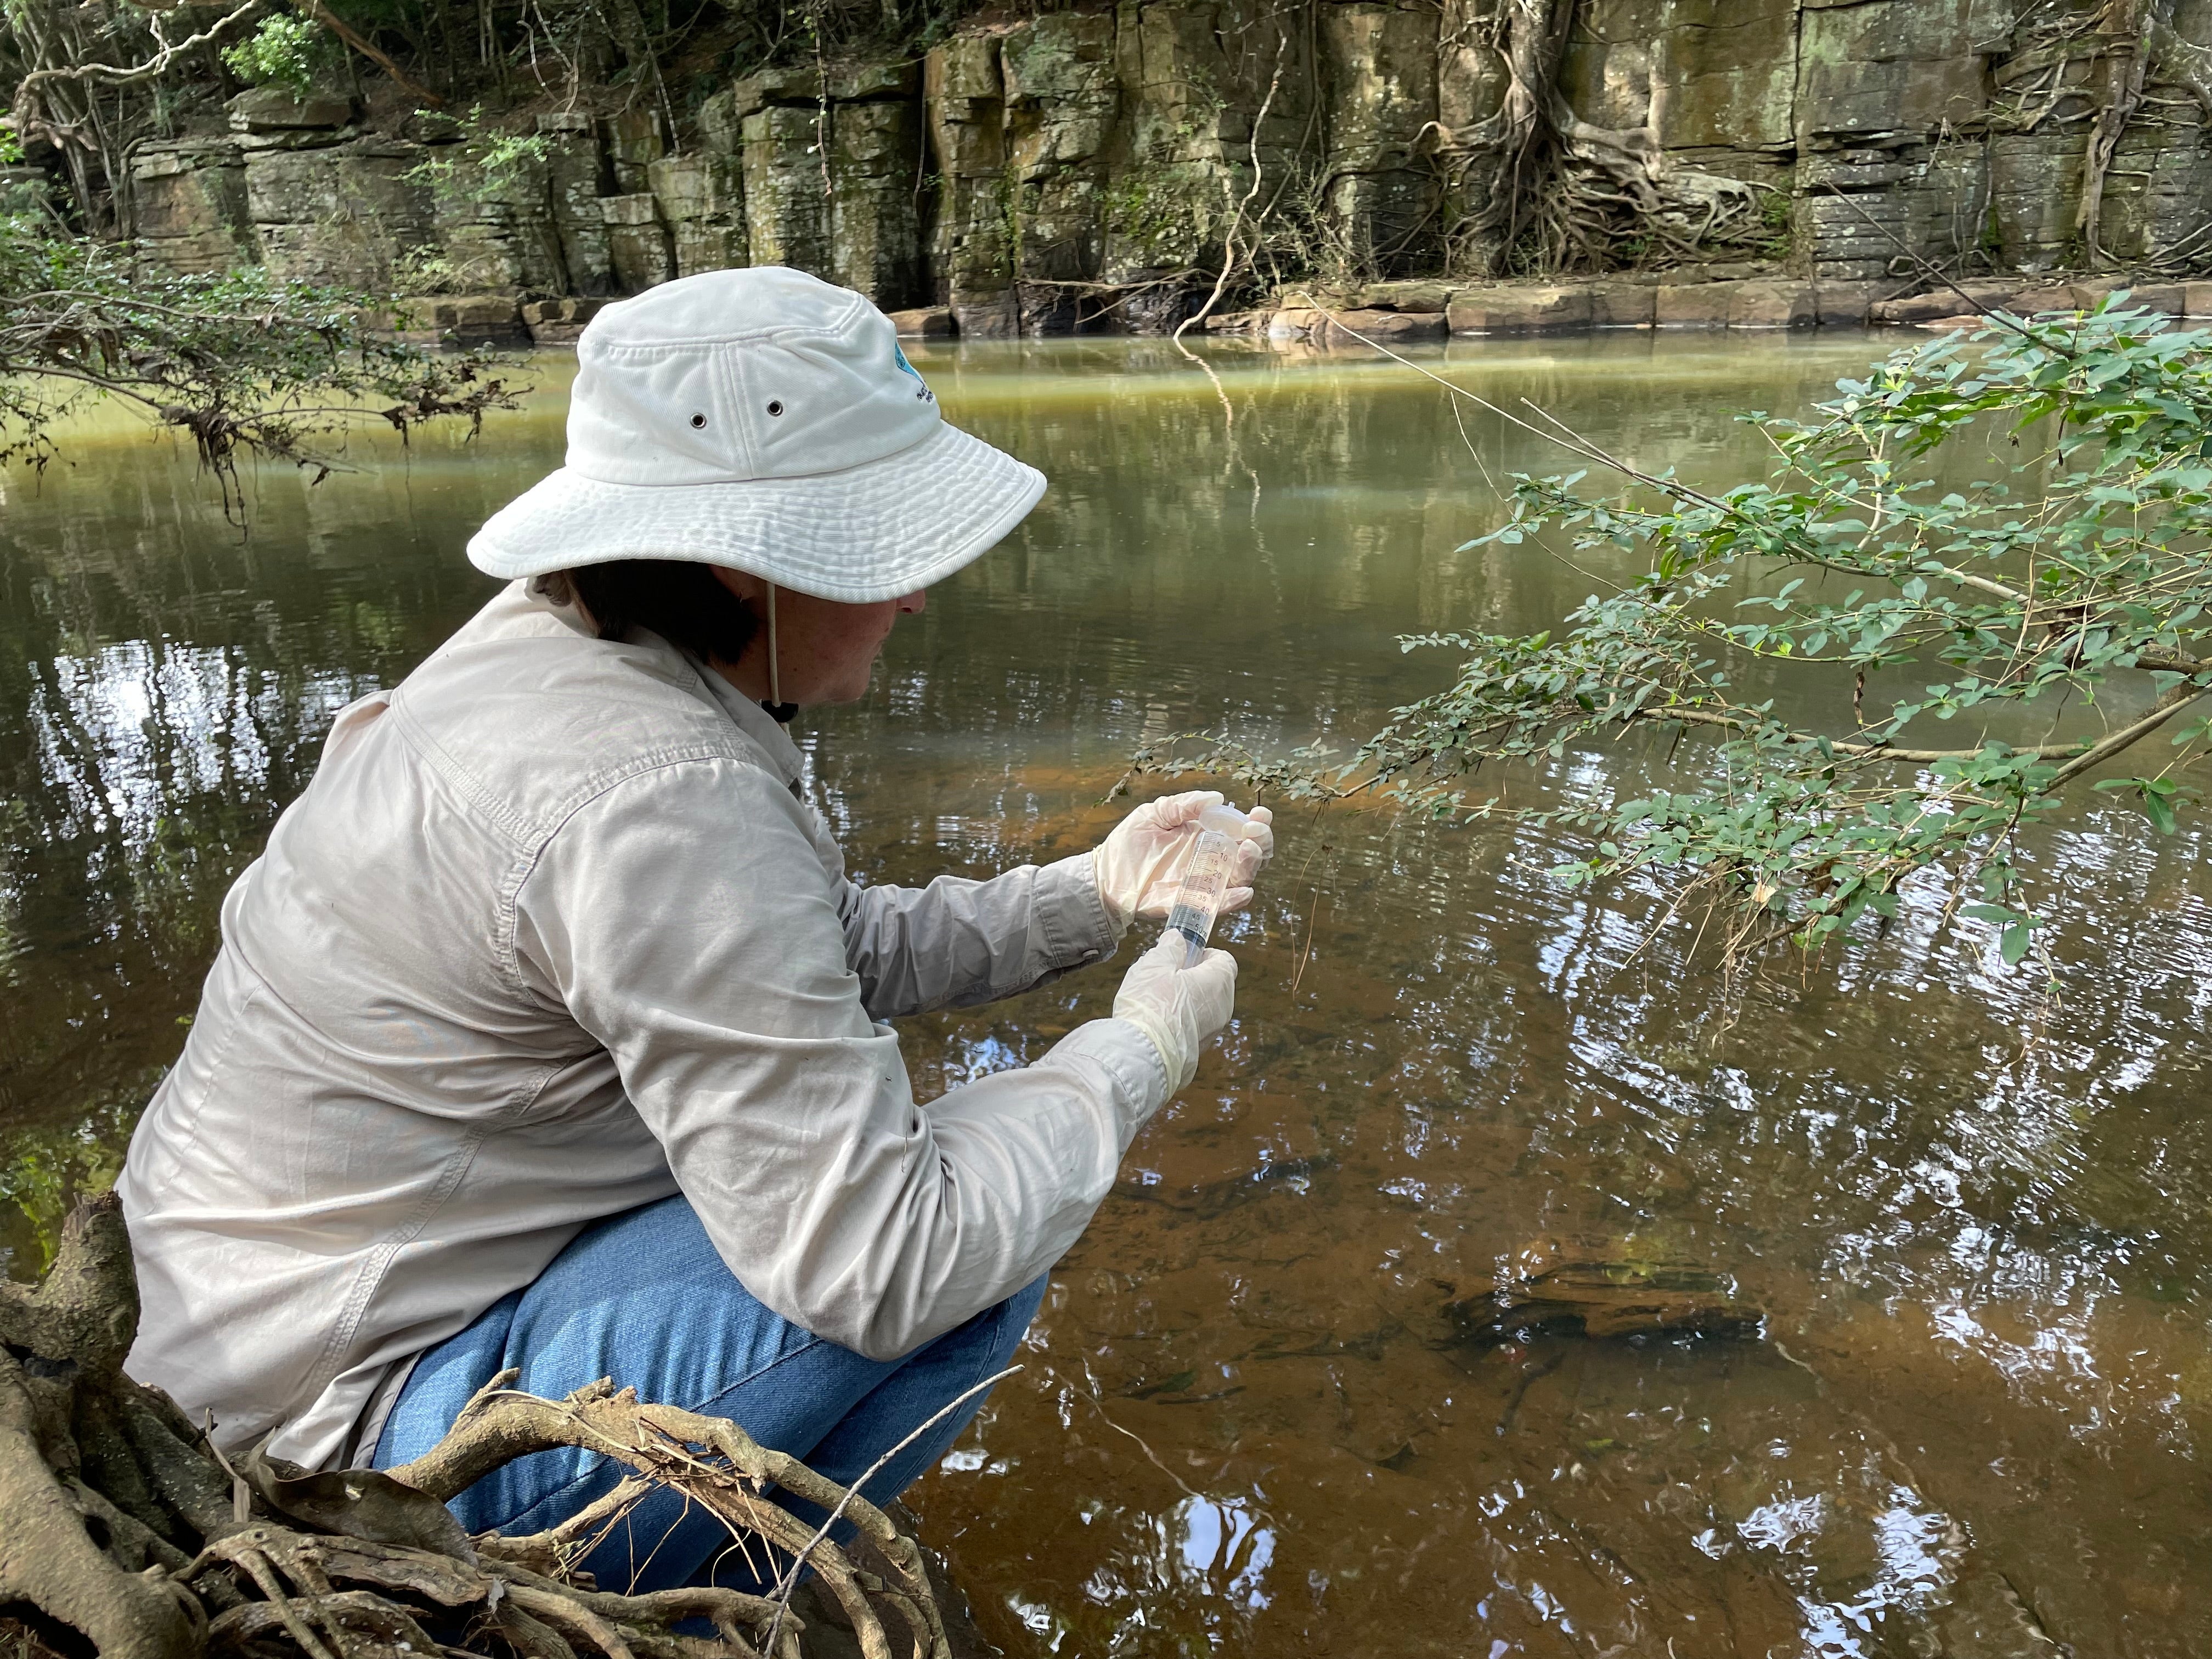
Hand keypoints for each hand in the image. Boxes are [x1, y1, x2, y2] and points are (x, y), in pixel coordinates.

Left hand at [1091, 791, 1275, 932]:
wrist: (1104, 875)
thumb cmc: (1130, 842)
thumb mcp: (1156, 813)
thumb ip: (1184, 805)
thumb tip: (1217, 798)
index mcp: (1208, 836)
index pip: (1241, 831)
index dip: (1257, 823)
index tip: (1259, 815)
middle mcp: (1211, 861)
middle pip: (1249, 856)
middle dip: (1260, 843)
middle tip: (1253, 833)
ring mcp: (1202, 884)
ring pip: (1239, 879)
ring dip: (1250, 867)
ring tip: (1247, 851)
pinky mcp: (1189, 903)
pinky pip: (1216, 905)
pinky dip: (1232, 901)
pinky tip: (1242, 892)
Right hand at [1112, 936, 1236, 1091]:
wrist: (1144, 1054)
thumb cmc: (1151, 1004)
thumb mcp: (1155, 964)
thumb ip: (1169, 948)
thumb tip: (1177, 938)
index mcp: (1218, 981)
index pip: (1225, 960)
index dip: (1206, 954)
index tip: (1185, 955)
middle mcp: (1223, 1007)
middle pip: (1214, 983)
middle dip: (1192, 976)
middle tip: (1164, 976)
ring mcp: (1213, 1031)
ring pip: (1204, 1007)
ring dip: (1185, 1000)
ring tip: (1156, 1000)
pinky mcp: (1199, 1050)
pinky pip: (1194, 1027)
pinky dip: (1181, 1022)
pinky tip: (1157, 1022)